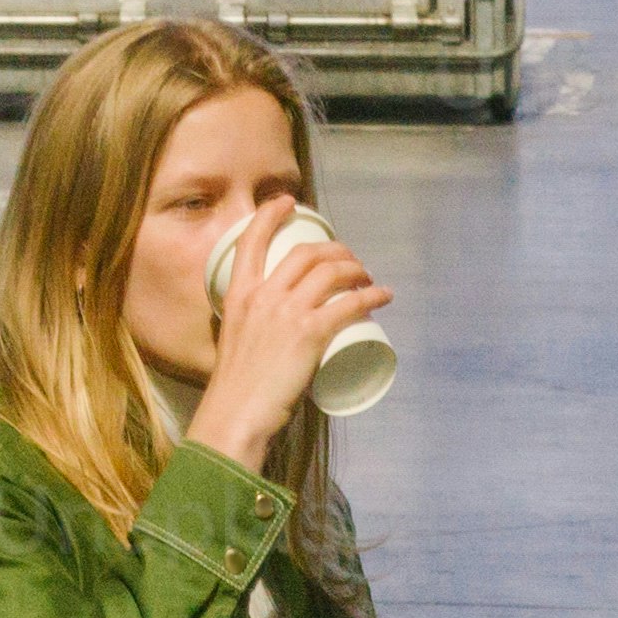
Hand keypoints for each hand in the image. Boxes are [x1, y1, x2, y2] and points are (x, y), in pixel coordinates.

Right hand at [184, 212, 378, 468]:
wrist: (236, 414)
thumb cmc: (234, 388)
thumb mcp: (234, 342)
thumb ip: (252, 328)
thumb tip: (276, 331)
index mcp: (237, 295)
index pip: (251, 240)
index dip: (271, 214)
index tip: (288, 202)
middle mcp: (262, 296)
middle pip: (305, 253)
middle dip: (333, 249)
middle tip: (347, 258)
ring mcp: (287, 313)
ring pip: (330, 272)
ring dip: (355, 269)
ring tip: (366, 277)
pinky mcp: (310, 333)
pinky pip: (350, 304)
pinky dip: (371, 295)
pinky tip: (383, 296)